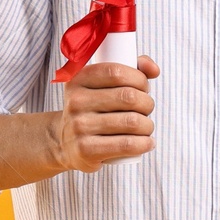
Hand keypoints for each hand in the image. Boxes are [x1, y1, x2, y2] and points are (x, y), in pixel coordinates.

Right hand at [51, 55, 159, 171]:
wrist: (65, 143)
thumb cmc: (94, 110)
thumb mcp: (103, 85)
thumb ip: (131, 69)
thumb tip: (154, 69)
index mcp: (78, 80)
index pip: (117, 73)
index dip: (139, 79)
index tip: (144, 88)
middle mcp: (76, 102)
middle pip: (128, 97)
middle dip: (147, 103)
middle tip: (146, 110)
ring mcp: (79, 127)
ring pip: (132, 122)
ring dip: (148, 125)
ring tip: (145, 127)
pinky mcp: (86, 150)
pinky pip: (127, 144)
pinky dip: (145, 143)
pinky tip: (147, 142)